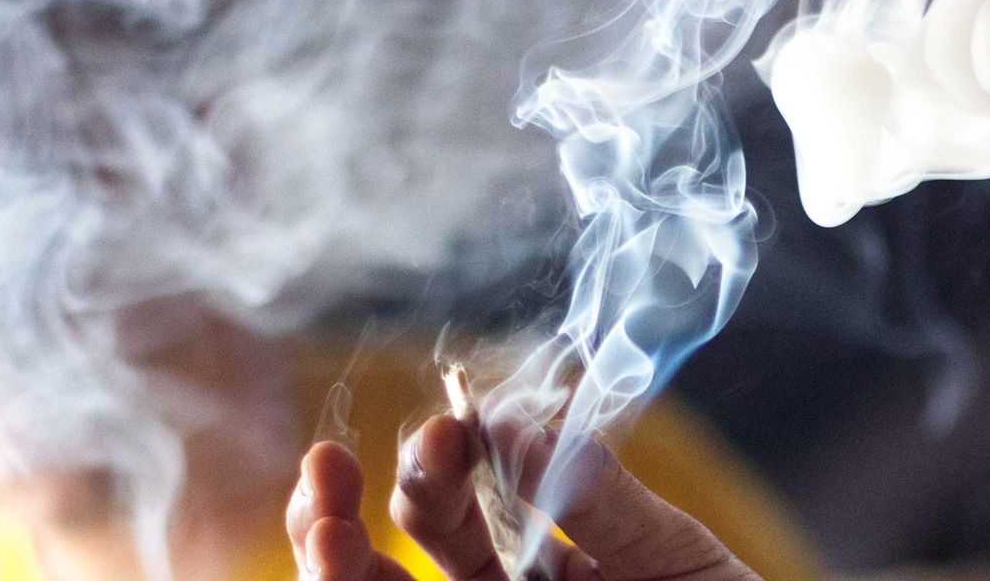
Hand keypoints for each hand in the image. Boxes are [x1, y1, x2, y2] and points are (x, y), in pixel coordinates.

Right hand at [286, 414, 759, 579]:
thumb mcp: (670, 557)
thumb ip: (596, 496)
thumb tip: (512, 423)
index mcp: (544, 561)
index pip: (465, 502)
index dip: (443, 457)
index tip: (451, 423)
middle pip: (404, 553)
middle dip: (359, 503)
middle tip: (335, 465)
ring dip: (334, 563)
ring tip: (318, 526)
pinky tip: (346, 568)